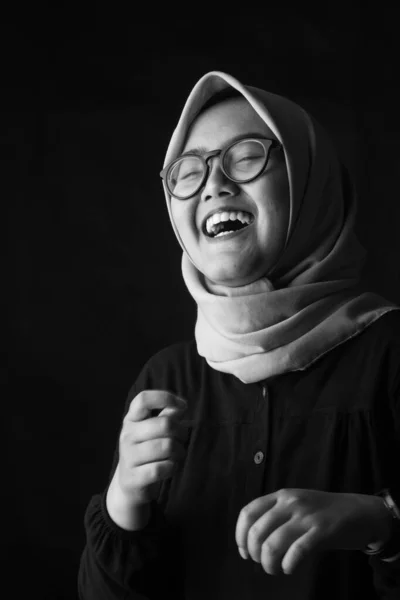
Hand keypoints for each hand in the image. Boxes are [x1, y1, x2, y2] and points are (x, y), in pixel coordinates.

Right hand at [115, 389, 188, 505]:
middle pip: (165, 424)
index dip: (165, 397)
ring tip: (178, 454)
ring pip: (167, 446)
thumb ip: (167, 415)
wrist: (129, 484)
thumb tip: (181, 406)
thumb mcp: (153, 430)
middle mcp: (127, 435)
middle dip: (182, 432)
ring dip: (180, 451)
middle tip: (183, 439)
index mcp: (132, 419)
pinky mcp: (134, 477)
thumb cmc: (147, 450)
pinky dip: (172, 468)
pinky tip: (170, 467)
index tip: (182, 406)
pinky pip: (162, 468)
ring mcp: (128, 456)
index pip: (143, 399)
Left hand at [235, 488, 391, 575]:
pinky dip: (288, 565)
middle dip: (255, 554)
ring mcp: (306, 516)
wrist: (359, 512)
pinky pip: (296, 552)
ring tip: (276, 569)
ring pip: (273, 544)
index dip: (240, 535)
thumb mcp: (295, 506)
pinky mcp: (322, 531)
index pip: (248, 512)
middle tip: (263, 563)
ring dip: (269, 564)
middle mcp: (290, 503)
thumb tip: (250, 544)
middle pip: (257, 531)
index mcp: (280, 496)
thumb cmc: (323, 512)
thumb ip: (275, 518)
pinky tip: (289, 568)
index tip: (244, 552)